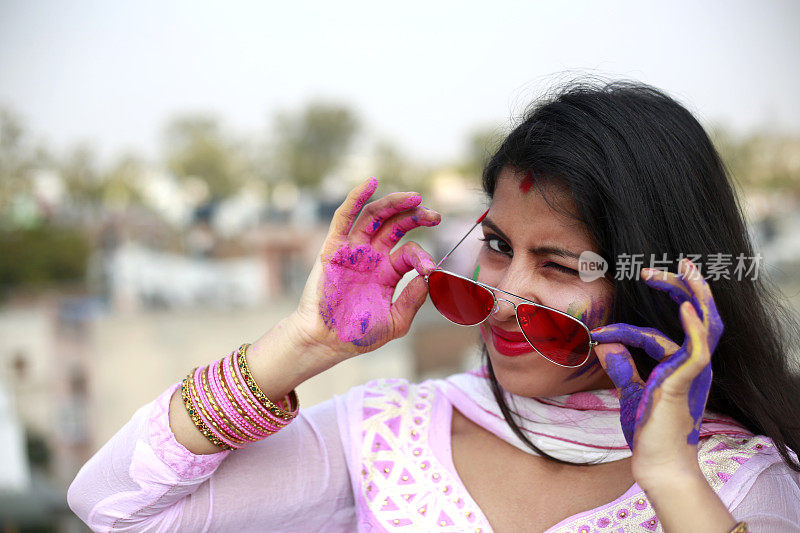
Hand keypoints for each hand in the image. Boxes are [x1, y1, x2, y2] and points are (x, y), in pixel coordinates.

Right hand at [289, 177, 440, 362]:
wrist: (326, 341)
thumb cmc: (358, 334)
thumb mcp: (396, 320)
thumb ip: (414, 298)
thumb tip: (431, 276)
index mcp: (387, 272)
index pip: (409, 251)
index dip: (423, 255)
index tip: (431, 267)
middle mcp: (371, 256)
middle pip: (395, 225)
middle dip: (416, 216)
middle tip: (434, 215)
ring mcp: (353, 250)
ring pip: (374, 216)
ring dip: (394, 203)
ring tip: (414, 197)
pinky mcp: (333, 247)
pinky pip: (344, 217)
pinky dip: (356, 197)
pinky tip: (371, 183)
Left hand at [589, 258, 723, 483]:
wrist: (656, 463)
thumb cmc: (648, 431)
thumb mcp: (631, 392)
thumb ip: (622, 367)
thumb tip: (605, 344)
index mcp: (682, 367)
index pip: (654, 336)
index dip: (623, 332)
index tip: (596, 334)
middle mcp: (694, 365)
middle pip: (697, 315)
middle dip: (679, 288)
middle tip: (656, 268)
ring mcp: (695, 371)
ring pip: (706, 323)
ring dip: (694, 294)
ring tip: (682, 268)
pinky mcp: (689, 381)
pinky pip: (699, 348)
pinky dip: (693, 326)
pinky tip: (683, 306)